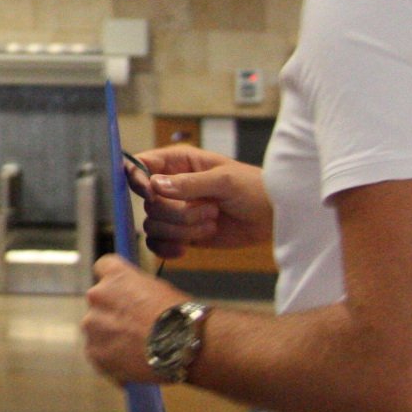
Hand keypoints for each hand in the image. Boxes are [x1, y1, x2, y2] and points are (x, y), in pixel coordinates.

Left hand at [83, 256, 189, 385]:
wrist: (182, 345)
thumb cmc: (179, 316)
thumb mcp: (160, 289)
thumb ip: (137, 291)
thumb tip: (134, 298)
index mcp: (115, 275)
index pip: (103, 267)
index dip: (114, 283)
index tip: (121, 292)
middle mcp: (97, 295)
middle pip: (100, 302)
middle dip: (113, 313)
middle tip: (134, 328)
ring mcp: (92, 324)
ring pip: (97, 329)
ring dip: (110, 336)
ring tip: (136, 351)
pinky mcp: (94, 351)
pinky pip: (97, 353)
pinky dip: (111, 359)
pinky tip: (131, 365)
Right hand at [131, 144, 271, 257]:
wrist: (273, 219)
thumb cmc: (254, 188)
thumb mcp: (224, 181)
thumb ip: (189, 183)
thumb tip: (155, 185)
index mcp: (178, 162)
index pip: (141, 165)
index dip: (138, 179)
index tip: (151, 194)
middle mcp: (171, 186)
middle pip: (148, 202)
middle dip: (177, 213)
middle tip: (211, 210)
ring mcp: (175, 211)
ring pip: (153, 224)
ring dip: (182, 230)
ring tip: (211, 224)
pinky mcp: (181, 234)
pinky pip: (157, 243)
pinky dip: (168, 248)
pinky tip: (185, 249)